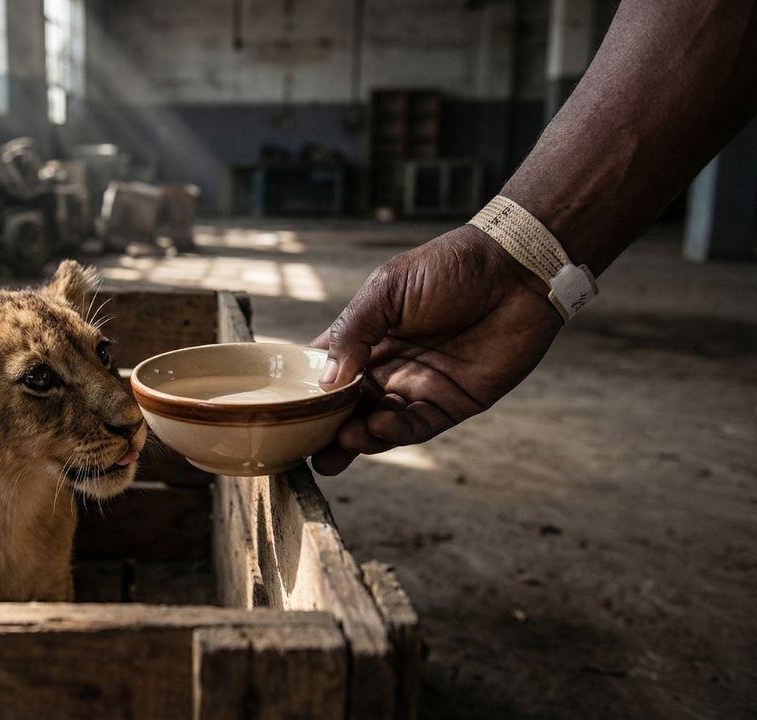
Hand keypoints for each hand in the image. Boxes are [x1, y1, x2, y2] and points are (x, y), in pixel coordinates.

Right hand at [310, 225, 563, 474]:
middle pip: (347, 407)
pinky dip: (393, 433)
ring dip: (355, 438)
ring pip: (377, 424)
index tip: (279, 411)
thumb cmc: (449, 268)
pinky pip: (415, 427)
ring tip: (337, 445)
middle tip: (303, 450)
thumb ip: (353, 332)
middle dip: (324, 430)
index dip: (304, 391)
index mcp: (367, 336)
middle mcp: (388, 366)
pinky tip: (376, 428)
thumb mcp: (387, 290)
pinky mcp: (451, 404)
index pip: (326, 370)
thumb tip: (325, 380)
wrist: (515, 270)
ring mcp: (417, 388)